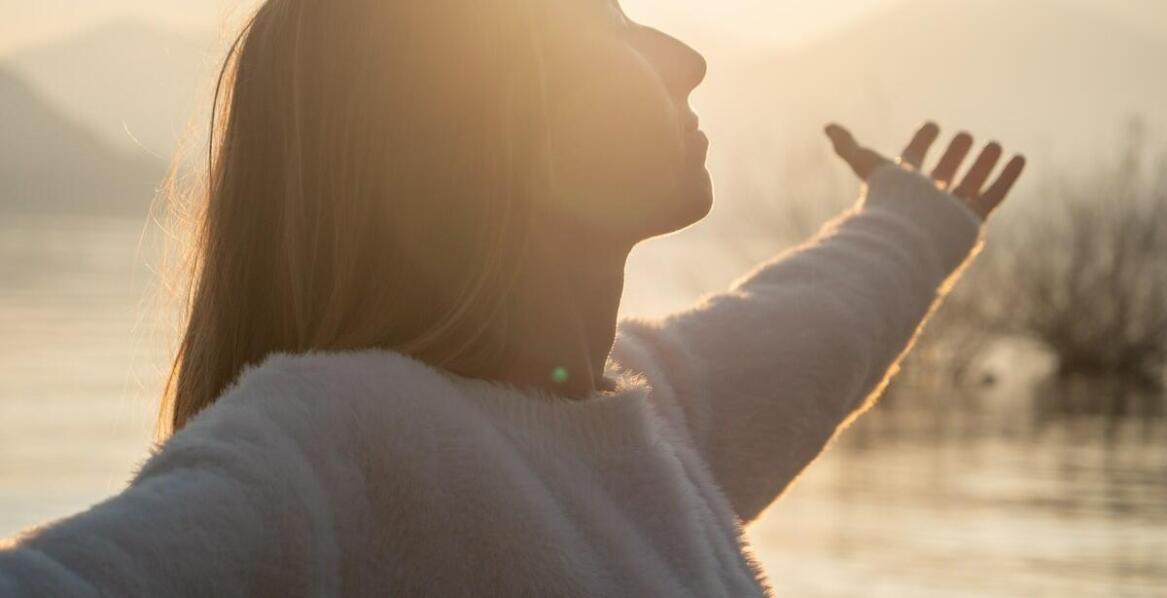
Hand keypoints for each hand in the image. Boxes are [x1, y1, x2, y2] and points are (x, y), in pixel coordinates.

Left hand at [824, 121, 1025, 219]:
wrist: (906, 240)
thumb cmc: (887, 203)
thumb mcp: (870, 166)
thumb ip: (848, 147)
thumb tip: (828, 127)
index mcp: (901, 187)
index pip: (912, 159)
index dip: (922, 141)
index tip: (933, 125)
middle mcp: (926, 201)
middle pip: (943, 174)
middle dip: (954, 154)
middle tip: (965, 136)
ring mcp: (949, 212)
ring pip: (969, 184)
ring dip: (981, 164)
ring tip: (993, 144)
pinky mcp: (971, 223)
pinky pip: (993, 196)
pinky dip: (1006, 177)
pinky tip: (1018, 157)